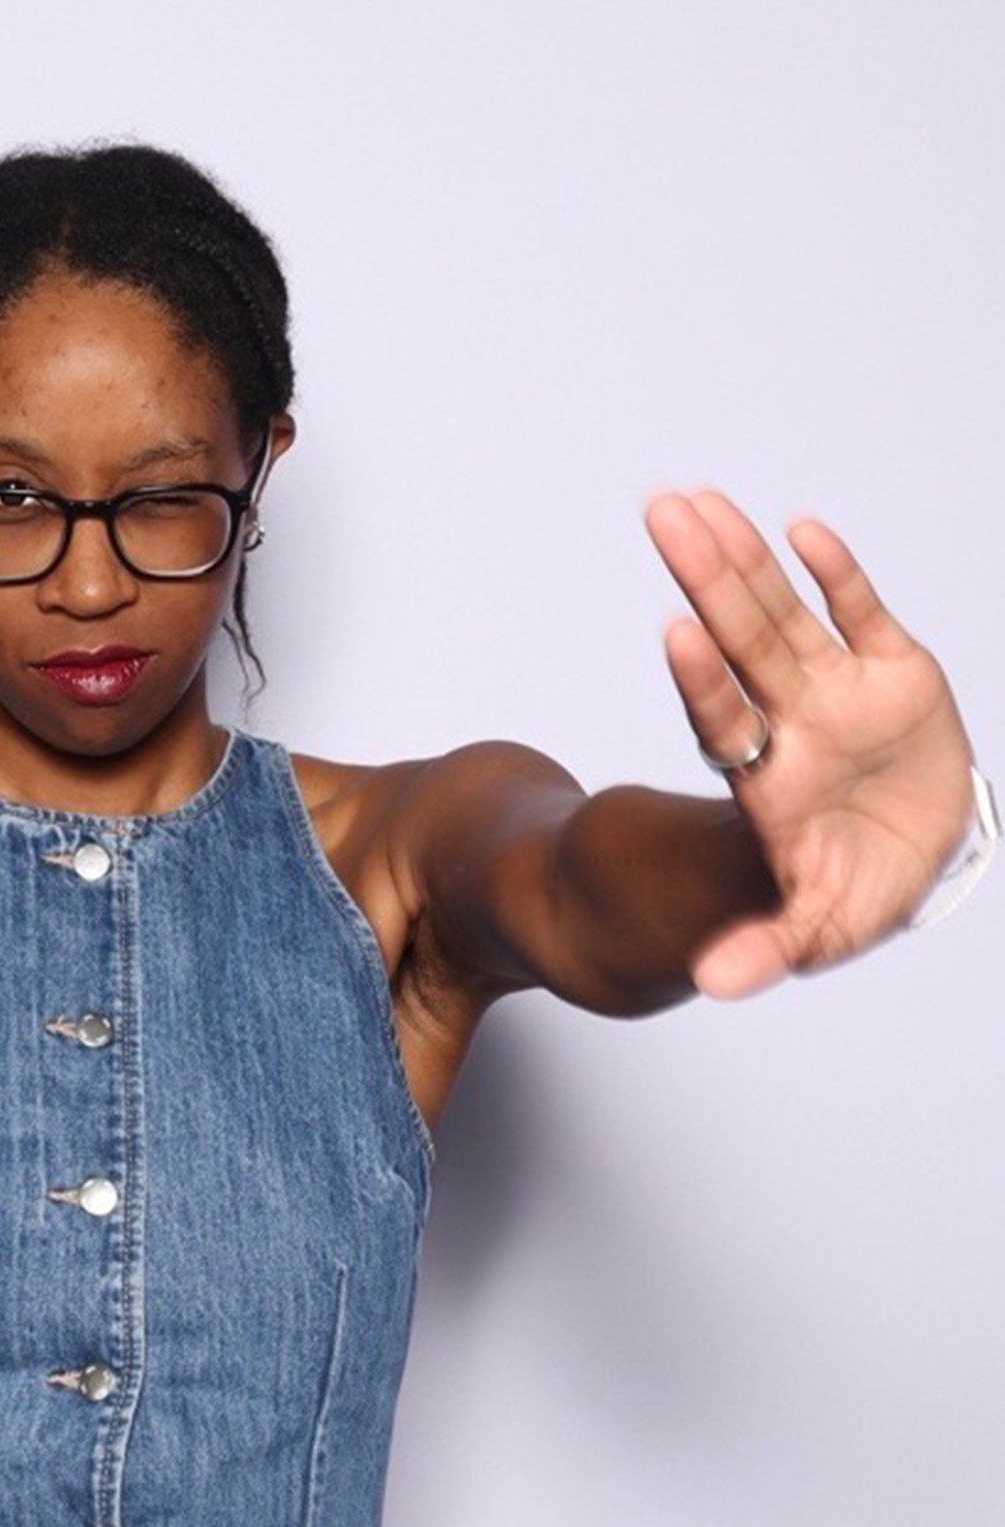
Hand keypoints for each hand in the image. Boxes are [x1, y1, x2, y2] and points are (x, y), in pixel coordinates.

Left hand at [642, 488, 978, 999]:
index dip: (703, 680)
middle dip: (707, 580)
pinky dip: (839, 576)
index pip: (725, 721)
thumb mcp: (814, 931)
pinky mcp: (896, 673)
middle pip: (743, 642)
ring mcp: (840, 693)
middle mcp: (792, 724)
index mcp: (768, 781)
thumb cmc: (849, 891)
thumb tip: (712, 985)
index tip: (675, 631)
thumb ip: (765, 948)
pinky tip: (803, 531)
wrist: (904, 863)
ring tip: (700, 502)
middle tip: (661, 516)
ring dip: (747, 560)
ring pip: (787, 614)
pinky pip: (863, 615)